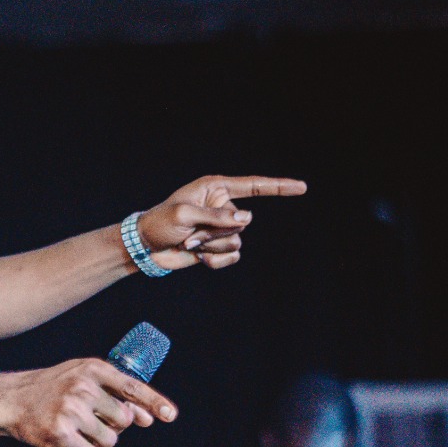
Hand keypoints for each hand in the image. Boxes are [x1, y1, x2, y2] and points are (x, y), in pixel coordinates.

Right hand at [0, 358, 176, 446]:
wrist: (10, 399)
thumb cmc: (50, 389)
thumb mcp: (81, 377)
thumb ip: (114, 392)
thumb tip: (146, 417)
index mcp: (93, 369)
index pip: (132, 387)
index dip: (154, 402)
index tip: (169, 415)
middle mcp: (83, 388)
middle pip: (124, 420)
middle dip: (113, 427)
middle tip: (92, 423)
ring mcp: (71, 410)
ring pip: (109, 441)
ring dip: (99, 444)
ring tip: (80, 434)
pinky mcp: (59, 433)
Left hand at [138, 175, 305, 270]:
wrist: (145, 248)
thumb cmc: (159, 223)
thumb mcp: (184, 215)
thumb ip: (216, 216)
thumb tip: (247, 219)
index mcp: (215, 188)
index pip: (253, 186)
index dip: (279, 187)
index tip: (302, 188)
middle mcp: (222, 207)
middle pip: (242, 222)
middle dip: (216, 231)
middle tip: (190, 233)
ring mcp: (221, 228)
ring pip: (236, 241)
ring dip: (211, 246)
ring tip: (190, 243)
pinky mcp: (217, 247)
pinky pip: (231, 256)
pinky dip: (214, 260)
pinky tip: (198, 256)